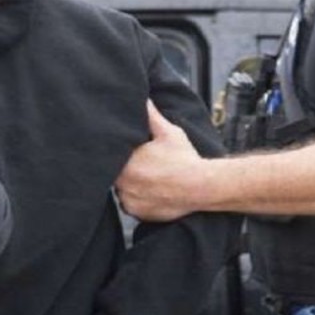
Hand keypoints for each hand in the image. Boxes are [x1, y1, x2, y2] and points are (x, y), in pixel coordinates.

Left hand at [115, 100, 205, 220]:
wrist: (201, 186)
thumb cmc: (184, 159)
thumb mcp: (168, 133)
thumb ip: (151, 116)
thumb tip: (144, 100)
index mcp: (125, 163)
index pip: (113, 158)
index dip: (121, 156)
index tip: (133, 155)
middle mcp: (123, 184)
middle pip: (116, 176)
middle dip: (127, 171)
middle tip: (144, 167)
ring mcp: (129, 200)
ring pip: (123, 191)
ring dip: (131, 186)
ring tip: (149, 179)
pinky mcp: (137, 214)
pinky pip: (131, 205)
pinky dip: (138, 200)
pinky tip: (152, 191)